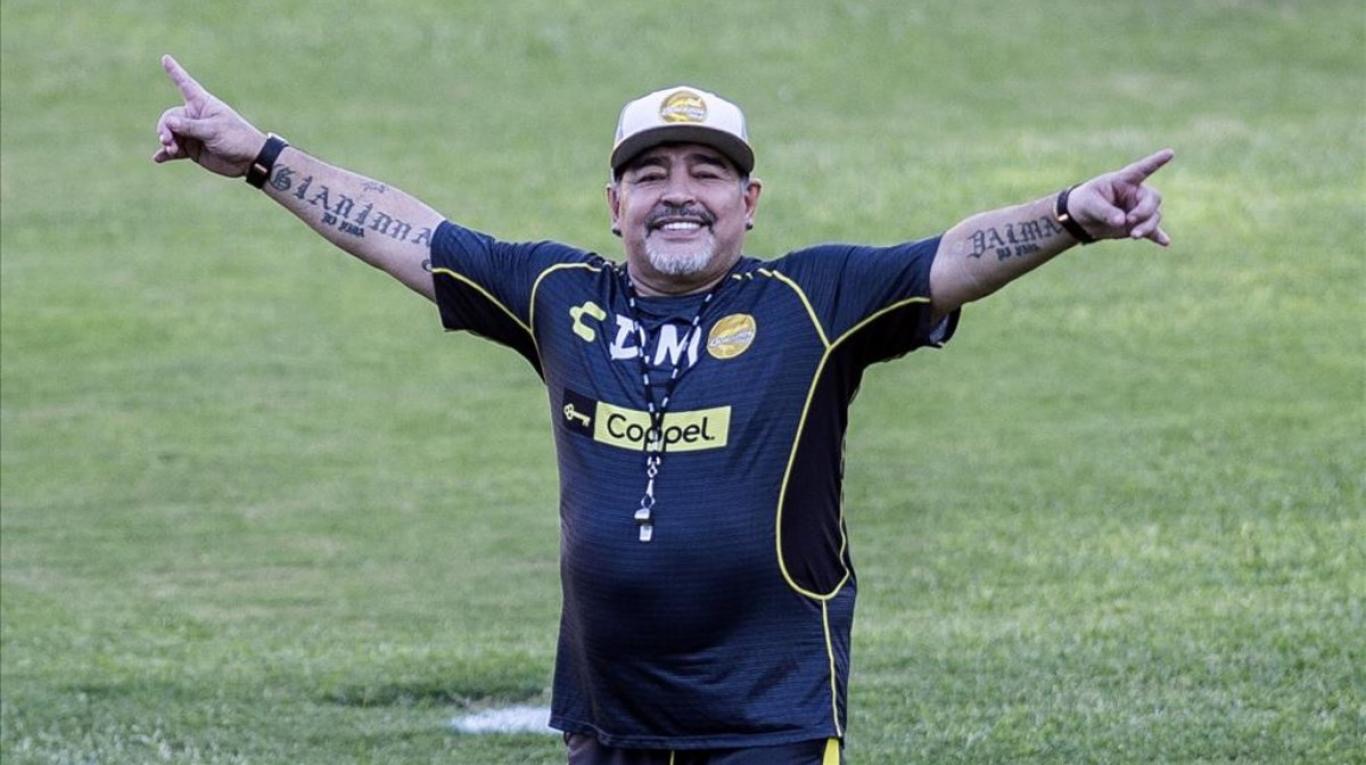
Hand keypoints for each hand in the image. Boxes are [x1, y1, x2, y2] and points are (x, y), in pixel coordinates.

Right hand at [152, 55, 265, 176]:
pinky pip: (174, 150)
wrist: (249, 159)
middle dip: (166, 128)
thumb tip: (168, 123)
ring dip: (167, 141)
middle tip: (167, 140)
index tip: (166, 58)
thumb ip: (190, 127)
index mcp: (202, 104)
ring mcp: (192, 133)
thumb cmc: (236, 138)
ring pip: (170, 133)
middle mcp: (195, 116)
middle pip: (170, 117)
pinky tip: (158, 158)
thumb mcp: (214, 130)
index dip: (175, 72)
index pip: (185, 85)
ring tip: (171, 149)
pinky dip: (166, 153)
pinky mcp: (192, 149)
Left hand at [1067, 149, 1172, 246]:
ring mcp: (1138, 209)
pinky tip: (1165, 243)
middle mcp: (1135, 193)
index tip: (1170, 153)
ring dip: (1147, 226)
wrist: (1081, 219)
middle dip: (1145, 211)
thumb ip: (1105, 211)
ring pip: (1153, 216)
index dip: (1156, 161)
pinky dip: (1157, 236)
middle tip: (1130, 221)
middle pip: (1153, 199)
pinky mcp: (1137, 225)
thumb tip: (1122, 222)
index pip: (1141, 169)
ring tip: (1134, 235)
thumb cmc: (1085, 202)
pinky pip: (1152, 230)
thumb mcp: (1090, 204)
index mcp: (1124, 180)